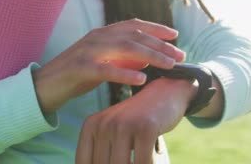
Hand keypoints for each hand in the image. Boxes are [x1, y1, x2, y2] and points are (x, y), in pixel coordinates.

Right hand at [32, 18, 185, 113]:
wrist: (43, 87)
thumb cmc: (75, 76)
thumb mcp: (102, 63)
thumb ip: (121, 57)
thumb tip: (148, 57)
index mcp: (101, 34)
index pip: (133, 25)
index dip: (156, 28)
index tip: (175, 36)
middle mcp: (96, 37)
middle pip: (135, 35)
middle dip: (160, 44)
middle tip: (180, 55)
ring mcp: (87, 51)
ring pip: (125, 48)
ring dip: (151, 55)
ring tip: (169, 65)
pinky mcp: (80, 68)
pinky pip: (107, 69)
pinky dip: (126, 72)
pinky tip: (142, 78)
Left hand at [75, 77, 196, 163]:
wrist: (165, 93)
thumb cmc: (137, 121)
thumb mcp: (112, 133)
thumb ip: (101, 153)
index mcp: (91, 125)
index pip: (84, 162)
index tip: (112, 163)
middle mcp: (104, 124)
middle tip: (131, 161)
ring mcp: (124, 125)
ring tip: (141, 160)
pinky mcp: (145, 128)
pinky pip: (142, 162)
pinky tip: (153, 159)